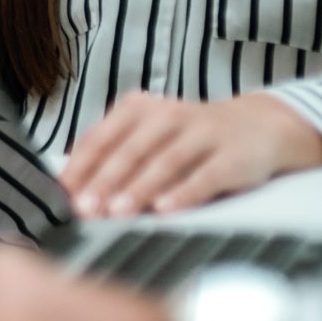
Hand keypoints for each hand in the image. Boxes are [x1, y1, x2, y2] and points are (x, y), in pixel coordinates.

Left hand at [62, 91, 321, 217]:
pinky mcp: (232, 156)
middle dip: (105, 181)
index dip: (81, 168)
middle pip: (131, 150)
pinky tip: (166, 210)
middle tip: (86, 208)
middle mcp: (169, 115)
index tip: (62, 196)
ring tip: (118, 212)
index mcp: (140, 109)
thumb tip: (71, 191)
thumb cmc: (190, 139)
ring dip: (138, 189)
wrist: (258, 127)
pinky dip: (184, 193)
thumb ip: (114, 157)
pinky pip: (205, 176)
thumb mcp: (149, 136)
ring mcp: (203, 134)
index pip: (103, 137)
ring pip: (165, 162)